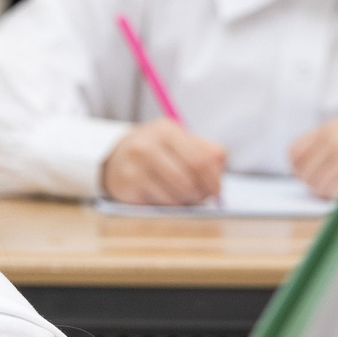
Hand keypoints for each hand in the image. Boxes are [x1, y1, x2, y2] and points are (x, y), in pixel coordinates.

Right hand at [102, 120, 226, 205]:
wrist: (117, 158)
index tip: (217, 192)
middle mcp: (147, 146)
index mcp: (166, 130)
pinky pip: (161, 205)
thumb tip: (219, 167)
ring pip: (176, 196)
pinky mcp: (127, 186)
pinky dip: (170, 206)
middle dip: (200, 194)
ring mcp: (134, 166)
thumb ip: (208, 151)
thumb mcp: (183, 142)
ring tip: (183, 195)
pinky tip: (165, 197)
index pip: (200, 160)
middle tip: (201, 196)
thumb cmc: (160, 152)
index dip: (214, 180)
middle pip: (188, 181)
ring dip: (186, 202)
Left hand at [289, 118, 337, 200]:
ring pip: (319, 186)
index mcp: (331, 128)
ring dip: (330, 191)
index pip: (295, 153)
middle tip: (334, 184)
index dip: (299, 170)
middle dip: (317, 183)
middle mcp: (335, 137)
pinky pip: (335, 192)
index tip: (308, 176)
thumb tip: (299, 171)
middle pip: (305, 173)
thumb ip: (324, 147)